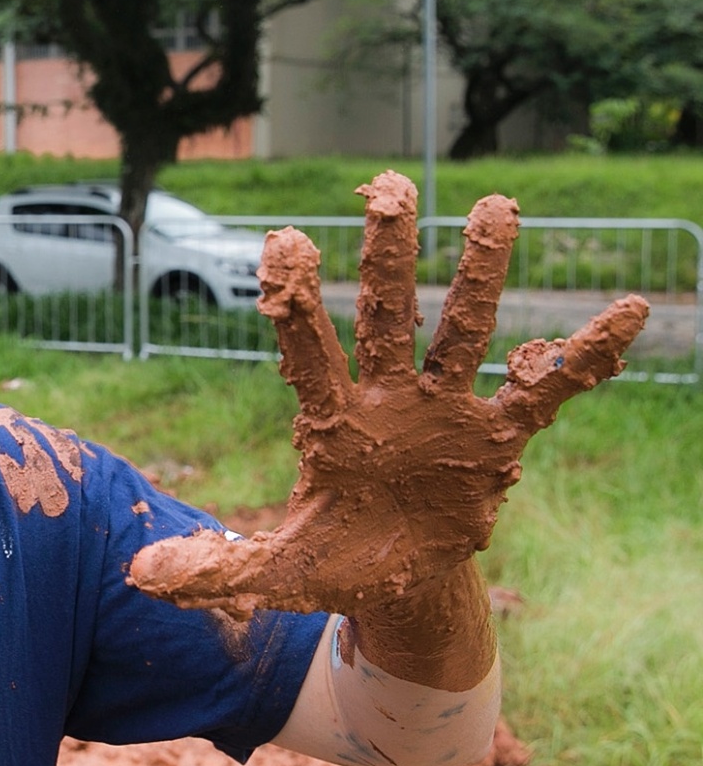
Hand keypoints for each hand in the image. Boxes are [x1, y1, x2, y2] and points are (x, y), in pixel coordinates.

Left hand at [128, 171, 644, 632]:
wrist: (397, 578)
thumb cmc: (332, 559)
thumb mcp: (272, 573)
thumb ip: (213, 566)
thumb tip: (139, 579)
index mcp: (331, 420)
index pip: (307, 349)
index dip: (297, 301)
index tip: (283, 238)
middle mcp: (388, 399)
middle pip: (386, 314)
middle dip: (388, 255)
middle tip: (388, 186)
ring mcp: (444, 411)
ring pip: (464, 330)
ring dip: (480, 273)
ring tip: (495, 205)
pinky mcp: (495, 438)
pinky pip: (548, 392)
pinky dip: (584, 358)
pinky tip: (626, 312)